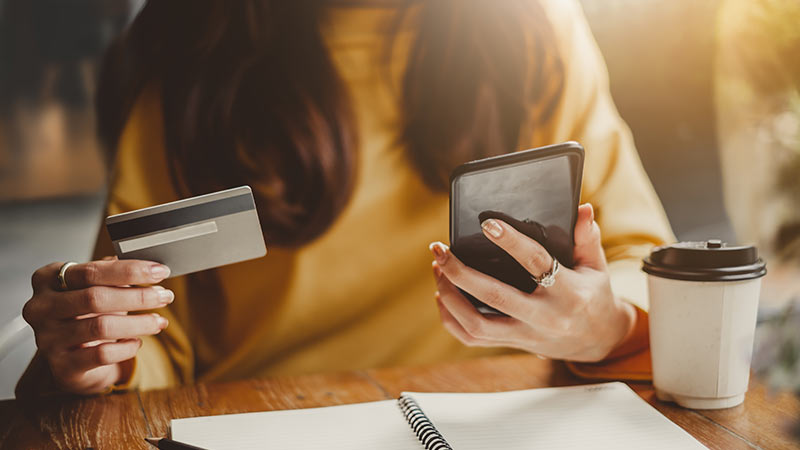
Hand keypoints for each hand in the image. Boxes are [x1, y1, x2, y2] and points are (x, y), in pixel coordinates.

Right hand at [22, 258, 172, 393]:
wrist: (72, 356)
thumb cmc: (86, 313)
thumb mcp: (97, 287)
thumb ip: (117, 274)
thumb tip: (151, 267)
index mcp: (48, 279)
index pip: (92, 271)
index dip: (130, 270)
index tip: (160, 271)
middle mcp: (41, 307)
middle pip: (95, 298)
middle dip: (138, 296)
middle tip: (165, 296)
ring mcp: (48, 338)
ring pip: (101, 327)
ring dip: (138, 323)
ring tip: (159, 321)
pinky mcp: (62, 366)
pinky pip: (102, 354)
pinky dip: (127, 347)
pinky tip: (137, 342)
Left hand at [430, 203, 635, 361]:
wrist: (598, 341)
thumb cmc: (593, 295)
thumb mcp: (597, 266)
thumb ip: (587, 238)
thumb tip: (581, 208)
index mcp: (568, 292)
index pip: (536, 263)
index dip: (511, 242)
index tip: (487, 224)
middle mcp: (544, 317)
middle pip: (494, 296)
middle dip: (460, 272)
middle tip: (440, 249)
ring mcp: (526, 335)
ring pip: (477, 324)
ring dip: (450, 296)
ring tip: (438, 269)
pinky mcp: (513, 344)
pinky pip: (473, 338)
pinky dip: (451, 319)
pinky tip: (442, 295)